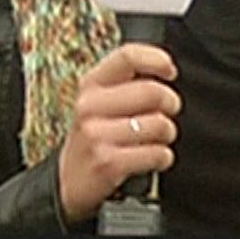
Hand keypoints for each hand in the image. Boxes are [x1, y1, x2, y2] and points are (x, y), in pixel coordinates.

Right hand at [56, 43, 180, 224]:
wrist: (69, 182)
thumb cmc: (93, 137)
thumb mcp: (100, 101)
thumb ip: (127, 82)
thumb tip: (164, 70)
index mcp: (91, 84)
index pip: (128, 57)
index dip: (157, 60)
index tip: (169, 71)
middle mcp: (90, 106)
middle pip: (152, 91)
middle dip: (170, 103)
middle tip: (167, 111)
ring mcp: (97, 135)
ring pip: (159, 124)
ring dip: (167, 134)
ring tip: (156, 139)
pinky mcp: (109, 163)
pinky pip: (157, 153)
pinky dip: (163, 157)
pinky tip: (153, 158)